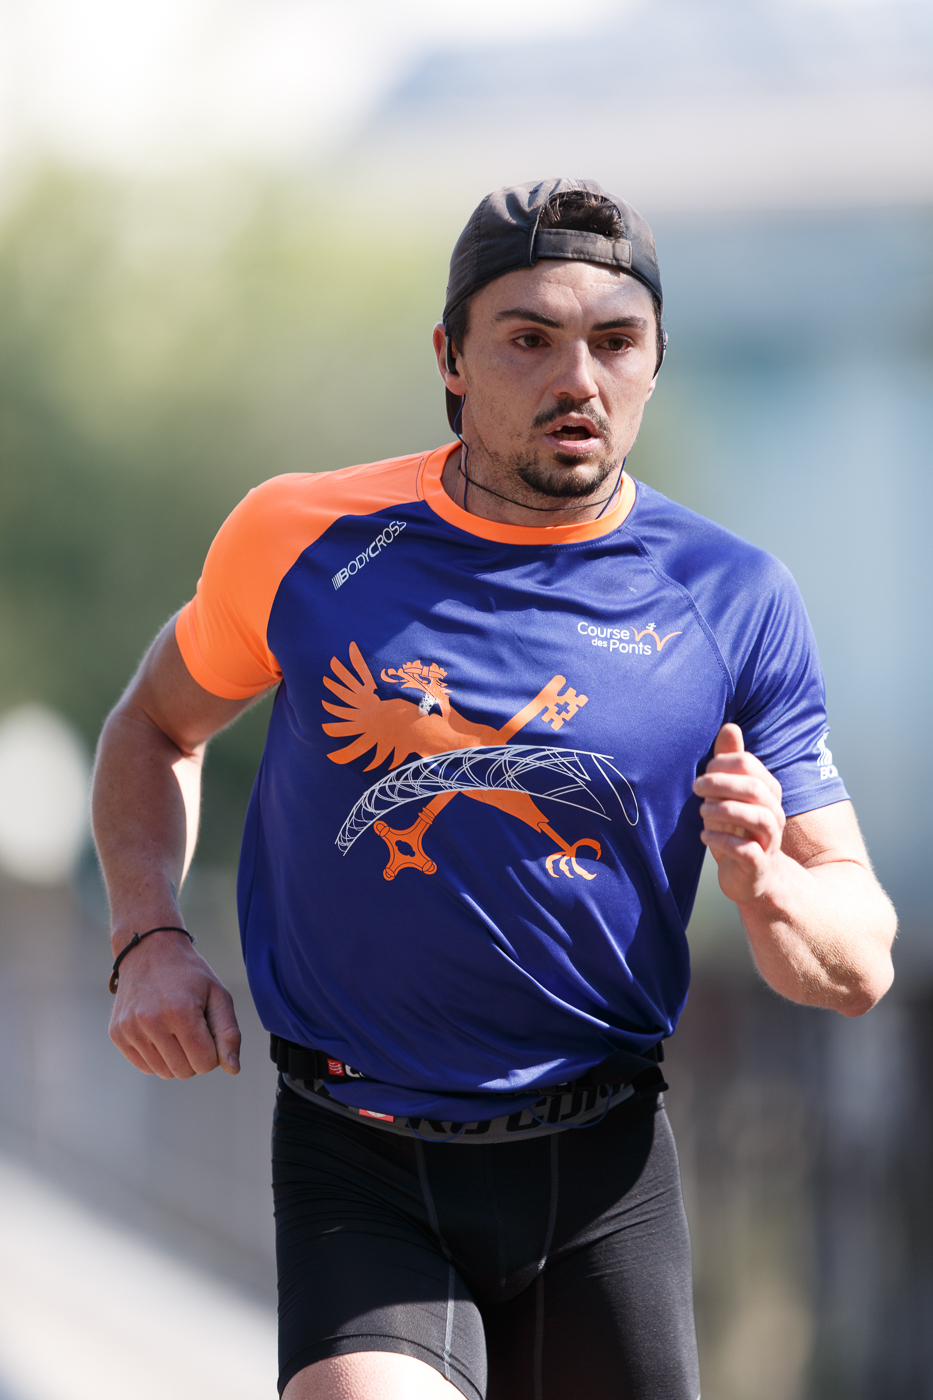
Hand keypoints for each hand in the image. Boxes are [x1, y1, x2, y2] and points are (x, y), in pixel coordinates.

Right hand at [109, 929, 241, 1079]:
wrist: (149, 949)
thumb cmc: (189, 974)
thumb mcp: (218, 995)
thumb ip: (229, 1033)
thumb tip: (233, 1070)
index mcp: (181, 1012)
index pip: (205, 1063)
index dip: (213, 1051)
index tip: (208, 1031)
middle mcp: (151, 1022)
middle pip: (184, 1072)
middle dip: (195, 1056)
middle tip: (193, 1029)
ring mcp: (130, 1029)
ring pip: (164, 1072)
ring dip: (175, 1058)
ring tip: (175, 1029)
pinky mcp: (117, 1033)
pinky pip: (145, 1066)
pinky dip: (157, 1057)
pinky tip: (159, 1032)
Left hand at [693, 723, 785, 905]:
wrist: (753, 878)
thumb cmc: (737, 830)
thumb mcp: (731, 795)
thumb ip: (731, 764)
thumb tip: (730, 726)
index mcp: (767, 792)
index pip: (749, 765)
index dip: (722, 764)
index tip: (702, 773)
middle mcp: (774, 814)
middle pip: (756, 789)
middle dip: (721, 784)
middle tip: (696, 788)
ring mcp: (769, 840)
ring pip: (757, 818)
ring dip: (723, 811)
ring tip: (702, 812)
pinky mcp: (759, 866)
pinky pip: (746, 851)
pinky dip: (722, 840)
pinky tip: (704, 836)